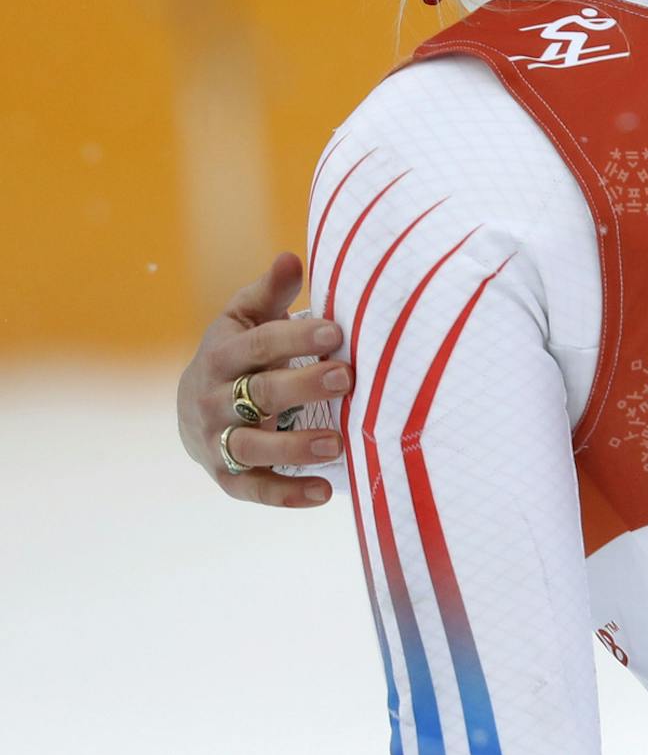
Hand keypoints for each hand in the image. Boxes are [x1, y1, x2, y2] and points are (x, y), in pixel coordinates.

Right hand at [174, 251, 351, 506]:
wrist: (194, 404)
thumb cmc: (239, 351)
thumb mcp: (246, 318)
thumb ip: (270, 293)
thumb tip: (291, 258)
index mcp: (222, 355)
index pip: (258, 345)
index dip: (295, 338)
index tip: (336, 331)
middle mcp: (214, 400)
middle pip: (258, 394)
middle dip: (302, 386)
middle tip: (347, 378)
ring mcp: (217, 440)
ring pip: (251, 447)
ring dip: (293, 447)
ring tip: (337, 442)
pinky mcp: (225, 475)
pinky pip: (252, 489)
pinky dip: (285, 495)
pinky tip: (323, 493)